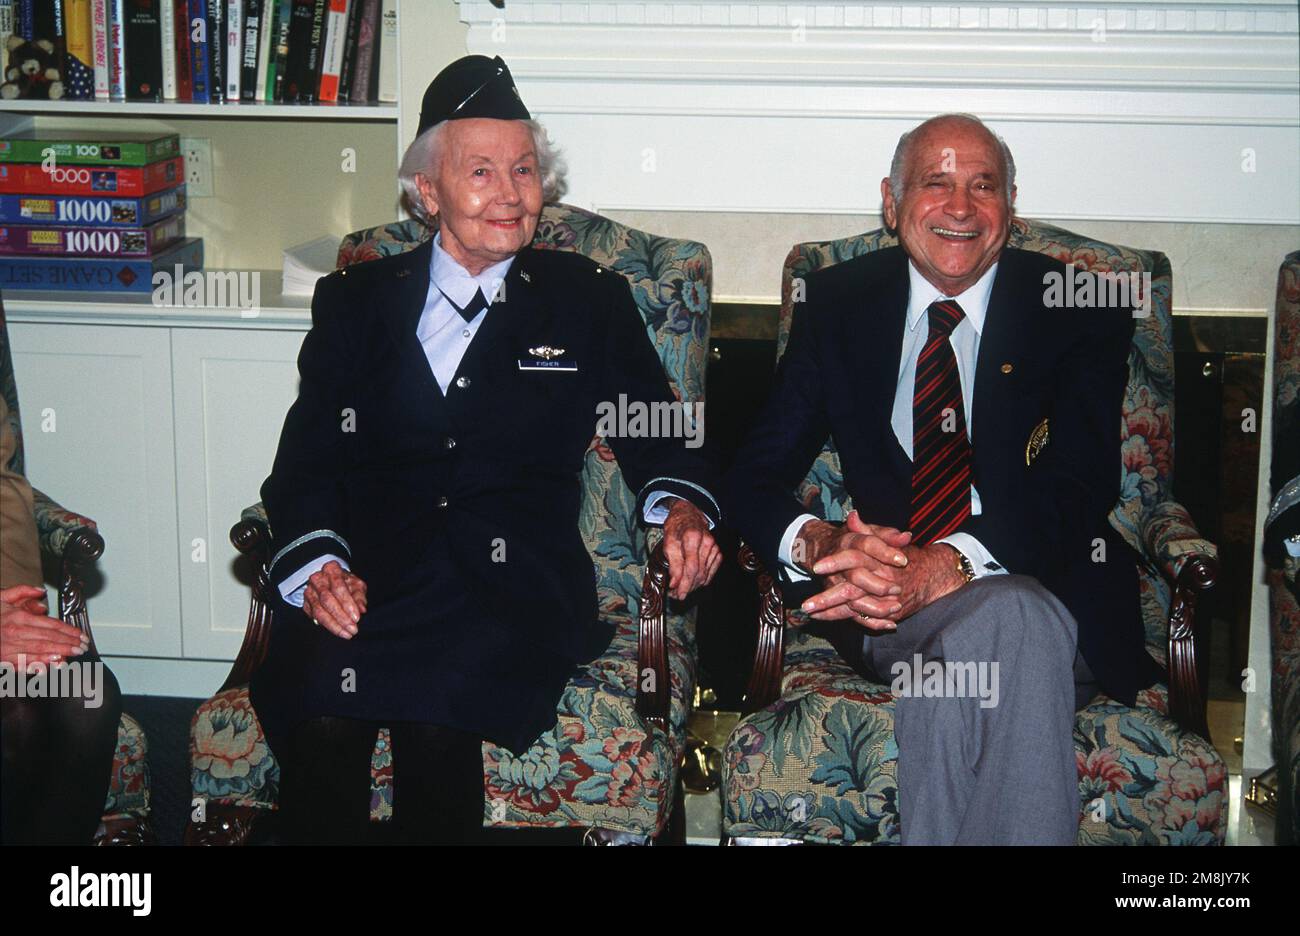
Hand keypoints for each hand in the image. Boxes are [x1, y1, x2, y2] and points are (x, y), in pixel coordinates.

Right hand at [1, 584, 87, 668]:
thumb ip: (22, 592)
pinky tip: (51, 665)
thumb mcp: (1, 596)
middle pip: (49, 638)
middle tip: (83, 646)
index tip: (81, 635)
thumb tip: (40, 592)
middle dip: (68, 643)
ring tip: (73, 655)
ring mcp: (9, 647)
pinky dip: (39, 664)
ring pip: (39, 651)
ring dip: (59, 654)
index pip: (50, 625)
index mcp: (18, 617)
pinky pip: (24, 663)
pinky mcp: (3, 659)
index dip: (68, 630)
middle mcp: (15, 632)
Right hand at [302, 561, 367, 639]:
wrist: (331, 582)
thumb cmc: (346, 583)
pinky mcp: (305, 604)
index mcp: (331, 569)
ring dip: (334, 625)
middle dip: (341, 617)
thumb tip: (362, 609)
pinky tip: (338, 631)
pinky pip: (315, 617)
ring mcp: (309, 592)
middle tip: (353, 629)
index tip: (357, 618)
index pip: (338, 587)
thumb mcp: (356, 585)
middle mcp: (317, 579)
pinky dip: (327, 626)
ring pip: (319, 611)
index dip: (348, 603)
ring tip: (347, 633)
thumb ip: (359, 596)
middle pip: (327, 600)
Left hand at [661, 498, 721, 600]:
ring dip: (694, 585)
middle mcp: (707, 543)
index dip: (685, 585)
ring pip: (705, 575)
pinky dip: (702, 580)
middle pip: (699, 574)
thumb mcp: (668, 543)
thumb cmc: (677, 527)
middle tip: (676, 594)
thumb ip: (673, 564)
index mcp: (692, 538)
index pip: (691, 568)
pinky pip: (711, 572)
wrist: (689, 515)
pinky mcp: (717, 552)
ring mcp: (714, 548)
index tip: (678, 594)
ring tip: (682, 589)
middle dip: (687, 587)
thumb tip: (674, 584)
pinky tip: (693, 582)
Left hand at [805, 525, 965, 628]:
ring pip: (856, 610)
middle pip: (851, 591)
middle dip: (827, 599)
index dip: (835, 563)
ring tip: (811, 615)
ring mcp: (885, 601)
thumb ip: (866, 531)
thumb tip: (851, 516)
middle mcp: (882, 582)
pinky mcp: (888, 613)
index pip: (855, 559)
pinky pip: (866, 620)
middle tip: (806, 605)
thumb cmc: (903, 557)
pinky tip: (828, 620)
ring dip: (833, 614)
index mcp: (879, 561)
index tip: (815, 567)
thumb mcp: (885, 541)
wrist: (933, 577)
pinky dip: (848, 621)